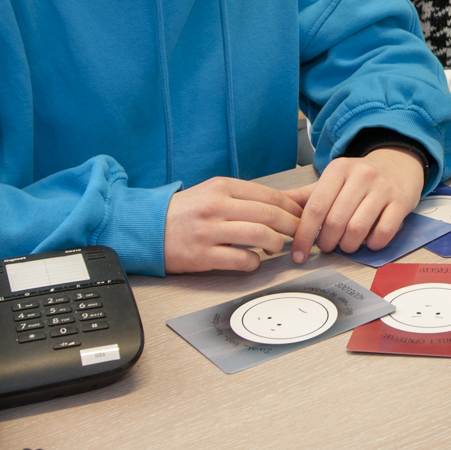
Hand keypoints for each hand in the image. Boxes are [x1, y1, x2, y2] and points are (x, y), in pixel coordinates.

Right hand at [163, 177, 303, 272]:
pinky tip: (254, 260)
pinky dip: (254, 262)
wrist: (148, 228)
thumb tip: (287, 201)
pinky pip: (241, 260)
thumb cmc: (186, 212)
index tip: (302, 216)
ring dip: (277, 243)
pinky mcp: (203, 255)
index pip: (270, 196)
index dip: (292, 208)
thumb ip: (247, 197)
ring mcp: (209, 231)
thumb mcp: (215, 193)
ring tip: (278, 247)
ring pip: (260, 235)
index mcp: (222, 187)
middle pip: (270, 215)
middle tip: (300, 234)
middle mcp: (216, 206)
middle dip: (293, 226)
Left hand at [290, 147, 424, 262]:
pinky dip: (373, 244)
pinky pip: (384, 232)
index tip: (298, 253)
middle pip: (335, 221)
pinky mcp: (401, 201)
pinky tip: (369, 241)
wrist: (399, 163)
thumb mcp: (333, 179)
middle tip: (327, 246)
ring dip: (348, 246)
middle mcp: (361, 175)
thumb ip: (305, 195)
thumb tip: (277, 205)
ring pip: (357, 229)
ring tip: (347, 244)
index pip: (315, 208)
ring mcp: (383, 188)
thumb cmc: (362, 177)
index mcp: (338, 169)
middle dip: (327, 242)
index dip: (304, 235)